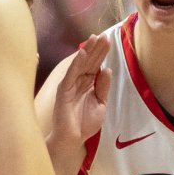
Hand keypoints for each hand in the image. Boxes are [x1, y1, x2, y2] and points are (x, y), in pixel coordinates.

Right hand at [50, 33, 111, 150]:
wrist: (73, 139)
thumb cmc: (85, 124)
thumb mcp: (100, 103)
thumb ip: (103, 87)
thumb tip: (107, 70)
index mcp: (88, 84)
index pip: (95, 65)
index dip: (102, 53)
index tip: (109, 40)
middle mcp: (78, 81)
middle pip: (89, 61)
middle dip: (97, 49)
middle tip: (105, 35)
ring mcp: (70, 85)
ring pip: (80, 64)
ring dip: (87, 51)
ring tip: (95, 38)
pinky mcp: (64, 90)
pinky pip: (71, 74)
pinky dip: (76, 63)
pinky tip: (81, 53)